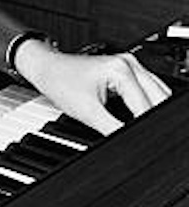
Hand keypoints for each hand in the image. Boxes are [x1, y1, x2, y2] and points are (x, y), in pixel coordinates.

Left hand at [14, 40, 170, 135]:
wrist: (46, 68)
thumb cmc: (60, 82)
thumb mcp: (88, 112)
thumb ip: (113, 129)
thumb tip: (130, 143)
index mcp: (122, 70)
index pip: (146, 106)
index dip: (145, 127)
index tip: (144, 141)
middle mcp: (129, 63)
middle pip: (160, 97)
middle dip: (154, 117)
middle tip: (144, 136)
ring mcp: (129, 65)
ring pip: (157, 92)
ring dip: (152, 110)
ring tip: (141, 127)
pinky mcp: (126, 70)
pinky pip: (148, 89)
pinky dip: (147, 104)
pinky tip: (139, 117)